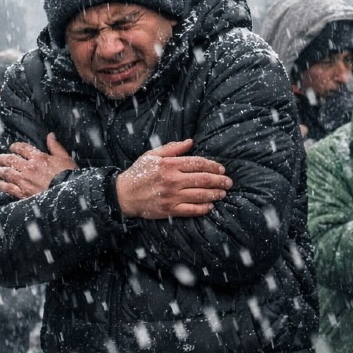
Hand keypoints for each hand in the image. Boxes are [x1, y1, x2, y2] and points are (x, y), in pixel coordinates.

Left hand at [0, 133, 76, 198]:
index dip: (15, 147)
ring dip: (0, 171)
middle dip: (2, 158)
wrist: (68, 193)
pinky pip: (9, 188)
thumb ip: (55, 146)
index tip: (11, 147)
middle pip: (11, 160)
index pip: (22, 148)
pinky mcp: (24, 193)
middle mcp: (29, 167)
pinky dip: (3, 185)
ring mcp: (25, 181)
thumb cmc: (68, 175)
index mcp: (39, 157)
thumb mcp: (64, 157)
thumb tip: (50, 135)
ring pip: (7, 173)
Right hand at [116, 139, 232, 218]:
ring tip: (223, 193)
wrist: (124, 194)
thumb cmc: (138, 172)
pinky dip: (202, 208)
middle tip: (228, 182)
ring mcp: (171, 196)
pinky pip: (190, 210)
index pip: (197, 163)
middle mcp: (172, 180)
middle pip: (202, 179)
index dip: (212, 166)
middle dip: (219, 181)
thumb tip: (190, 142)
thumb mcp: (152, 155)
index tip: (221, 168)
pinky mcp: (169, 210)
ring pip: (199, 195)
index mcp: (169, 165)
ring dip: (214, 194)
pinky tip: (210, 206)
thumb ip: (172, 148)